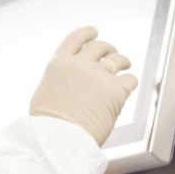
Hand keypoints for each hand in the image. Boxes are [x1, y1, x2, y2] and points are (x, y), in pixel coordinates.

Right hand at [29, 26, 137, 145]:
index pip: (76, 38)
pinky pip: (130, 80)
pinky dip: (130, 82)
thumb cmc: (48, 126)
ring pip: (118, 59)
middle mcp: (80, 64)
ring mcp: (99, 76)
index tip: (94, 31)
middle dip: (108, 48)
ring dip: (123, 60)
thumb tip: (70, 81)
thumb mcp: (44, 92)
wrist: (59, 141)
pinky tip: (128, 86)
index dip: (88, 33)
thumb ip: (59, 79)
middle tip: (112, 53)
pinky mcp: (116, 91)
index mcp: (59, 63)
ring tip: (126, 64)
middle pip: (100, 46)